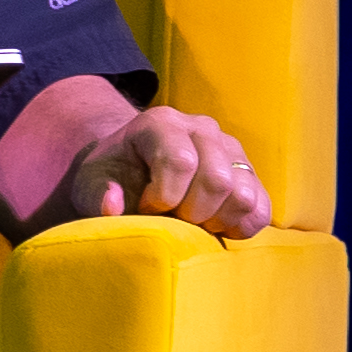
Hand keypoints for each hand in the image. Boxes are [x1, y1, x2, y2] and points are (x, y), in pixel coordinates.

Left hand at [32, 101, 269, 236]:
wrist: (135, 171)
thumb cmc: (112, 178)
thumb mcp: (90, 185)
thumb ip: (96, 196)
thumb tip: (113, 204)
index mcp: (160, 123)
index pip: (180, 162)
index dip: (163, 197)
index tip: (146, 208)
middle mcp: (202, 128)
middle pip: (217, 180)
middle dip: (192, 213)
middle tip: (172, 219)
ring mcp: (231, 148)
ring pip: (244, 195)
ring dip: (218, 221)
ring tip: (191, 223)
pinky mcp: (249, 173)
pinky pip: (261, 209)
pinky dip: (242, 227)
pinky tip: (216, 228)